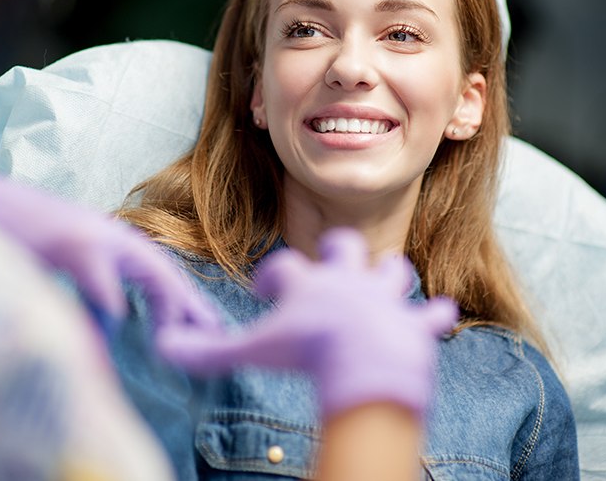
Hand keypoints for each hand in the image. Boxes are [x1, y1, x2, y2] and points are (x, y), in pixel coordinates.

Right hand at [0, 175, 219, 333]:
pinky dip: (111, 305)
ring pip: (151, 271)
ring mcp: (96, 237)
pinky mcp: (74, 245)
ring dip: (167, 305)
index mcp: (114, 241)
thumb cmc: (26, 236)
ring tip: (177, 336)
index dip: (183, 298)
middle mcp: (114, 235)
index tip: (204, 325)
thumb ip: (97, 286)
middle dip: (191, 304)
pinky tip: (115, 324)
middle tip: (212, 334)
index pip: (161, 271)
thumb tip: (113, 321)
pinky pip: (103, 281)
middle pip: (166, 271)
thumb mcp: (70, 262)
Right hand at [159, 227, 457, 418]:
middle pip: (345, 245)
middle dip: (339, 251)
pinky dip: (434, 318)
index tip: (266, 290)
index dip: (273, 277)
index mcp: (309, 282)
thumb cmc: (306, 351)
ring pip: (393, 270)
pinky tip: (441, 315)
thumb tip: (164, 345)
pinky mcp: (414, 323)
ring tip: (382, 286)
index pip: (284, 266)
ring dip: (389, 277)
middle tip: (331, 267)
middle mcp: (349, 279)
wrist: (363, 360)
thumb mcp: (253, 349)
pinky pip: (431, 316)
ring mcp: (385, 298)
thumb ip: (209, 351)